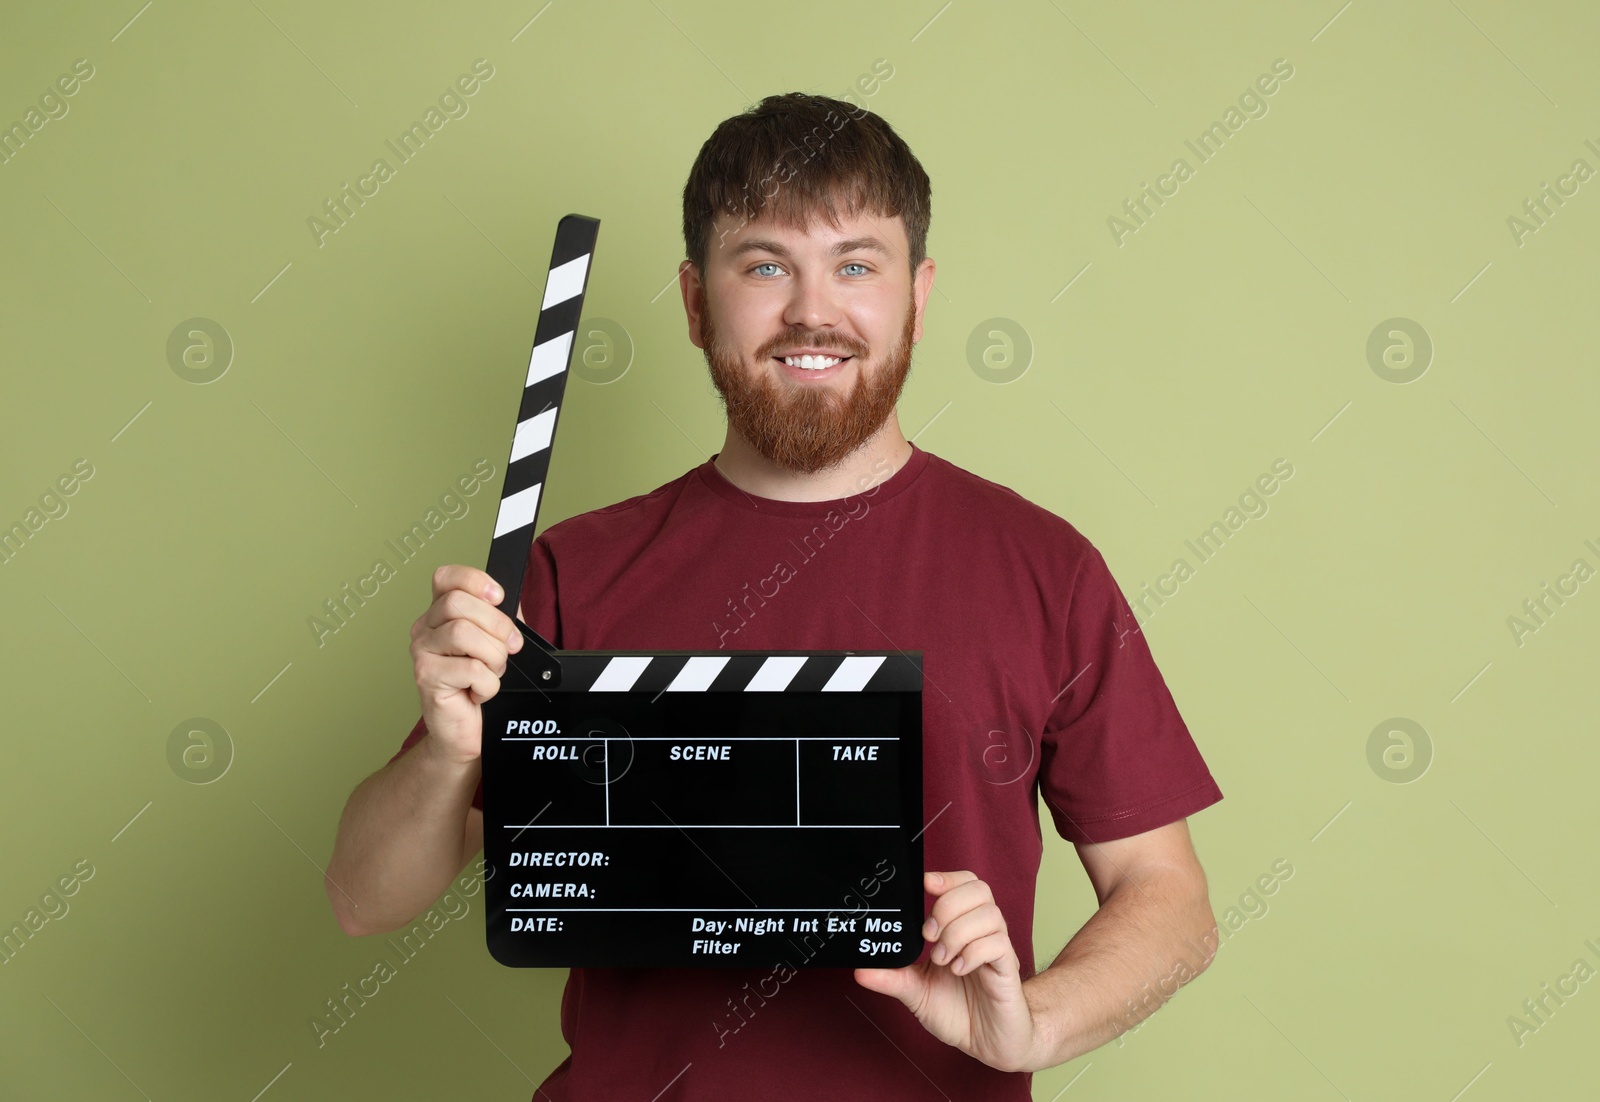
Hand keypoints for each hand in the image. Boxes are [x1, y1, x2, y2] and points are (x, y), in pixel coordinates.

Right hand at [408, 564, 523, 765]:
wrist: (466, 732)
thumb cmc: (479, 686)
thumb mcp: (497, 643)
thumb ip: (501, 617)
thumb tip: (511, 599)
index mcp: (441, 613)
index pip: (446, 577)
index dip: (474, 580)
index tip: (498, 597)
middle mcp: (425, 628)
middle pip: (458, 603)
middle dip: (497, 626)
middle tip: (509, 649)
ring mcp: (422, 652)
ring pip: (463, 633)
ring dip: (493, 657)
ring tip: (491, 673)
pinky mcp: (426, 677)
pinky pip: (471, 669)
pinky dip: (488, 684)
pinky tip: (479, 692)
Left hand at [853, 870, 1043, 1073]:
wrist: (988, 1043)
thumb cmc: (958, 1012)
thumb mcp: (917, 992)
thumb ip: (892, 978)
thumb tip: (860, 970)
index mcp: (961, 927)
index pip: (962, 883)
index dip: (945, 877)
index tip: (923, 886)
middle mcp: (981, 932)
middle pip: (978, 889)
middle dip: (947, 905)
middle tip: (928, 935)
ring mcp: (997, 948)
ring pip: (989, 914)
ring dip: (958, 932)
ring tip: (942, 959)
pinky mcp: (1007, 968)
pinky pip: (998, 944)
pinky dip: (973, 952)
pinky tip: (958, 969)